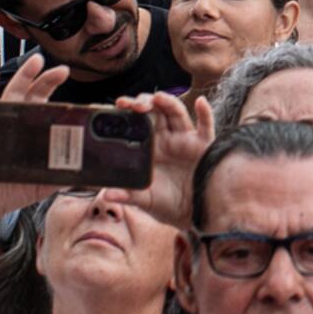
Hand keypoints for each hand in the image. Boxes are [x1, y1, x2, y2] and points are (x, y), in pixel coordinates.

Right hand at [0, 54, 74, 217]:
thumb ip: (66, 175)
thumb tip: (92, 175)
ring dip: (24, 75)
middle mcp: (18, 121)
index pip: (49, 105)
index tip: (75, 87)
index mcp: (35, 130)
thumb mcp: (47, 182)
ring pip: (12, 92)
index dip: (61, 95)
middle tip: (63, 70)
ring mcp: (0, 121)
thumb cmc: (16, 190)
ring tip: (36, 60)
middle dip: (47, 79)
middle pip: (34, 93)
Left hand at [112, 88, 212, 229]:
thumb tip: (106, 194)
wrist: (191, 215)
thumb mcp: (145, 200)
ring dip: (168, 102)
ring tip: (158, 98)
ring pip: (177, 113)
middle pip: (156, 111)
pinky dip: (205, 113)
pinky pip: (206, 126)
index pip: (139, 121)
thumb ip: (128, 195)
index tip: (119, 105)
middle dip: (145, 102)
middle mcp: (167, 138)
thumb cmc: (166, 204)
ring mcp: (186, 140)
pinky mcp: (204, 145)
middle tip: (134, 104)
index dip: (130, 110)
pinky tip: (200, 102)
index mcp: (150, 147)